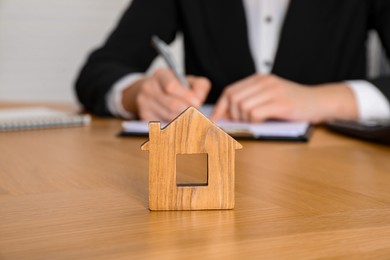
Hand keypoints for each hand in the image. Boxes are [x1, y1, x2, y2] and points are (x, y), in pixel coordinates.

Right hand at [122, 68, 210, 120]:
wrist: (153, 92)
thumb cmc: (176, 87)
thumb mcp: (189, 81)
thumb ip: (199, 88)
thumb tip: (198, 102)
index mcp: (161, 75)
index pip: (171, 86)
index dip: (186, 96)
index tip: (198, 103)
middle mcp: (148, 87)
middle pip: (171, 105)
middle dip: (188, 112)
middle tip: (199, 116)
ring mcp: (144, 102)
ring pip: (168, 117)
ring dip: (183, 121)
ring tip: (191, 120)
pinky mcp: (144, 116)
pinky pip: (163, 125)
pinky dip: (174, 127)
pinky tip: (179, 124)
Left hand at [211, 74, 357, 122]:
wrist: (321, 101)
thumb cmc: (294, 103)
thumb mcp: (270, 96)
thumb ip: (251, 101)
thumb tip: (227, 116)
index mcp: (259, 79)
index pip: (230, 91)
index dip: (220, 107)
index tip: (215, 120)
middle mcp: (264, 82)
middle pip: (233, 98)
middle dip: (231, 115)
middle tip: (238, 124)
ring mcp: (273, 91)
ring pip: (242, 106)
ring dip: (244, 119)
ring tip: (254, 122)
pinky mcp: (281, 103)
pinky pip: (256, 113)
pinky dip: (254, 121)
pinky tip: (262, 122)